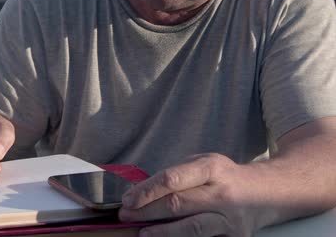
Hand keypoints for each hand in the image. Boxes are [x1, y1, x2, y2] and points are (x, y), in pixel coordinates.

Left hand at [119, 153, 261, 236]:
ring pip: (192, 228)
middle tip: (126, 215)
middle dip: (147, 211)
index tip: (128, 199)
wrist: (268, 193)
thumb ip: (175, 175)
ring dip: (162, 232)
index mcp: (212, 168)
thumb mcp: (202, 163)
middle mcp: (223, 193)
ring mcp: (230, 218)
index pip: (172, 179)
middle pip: (178, 204)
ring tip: (143, 232)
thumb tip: (139, 191)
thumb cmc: (224, 176)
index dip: (147, 190)